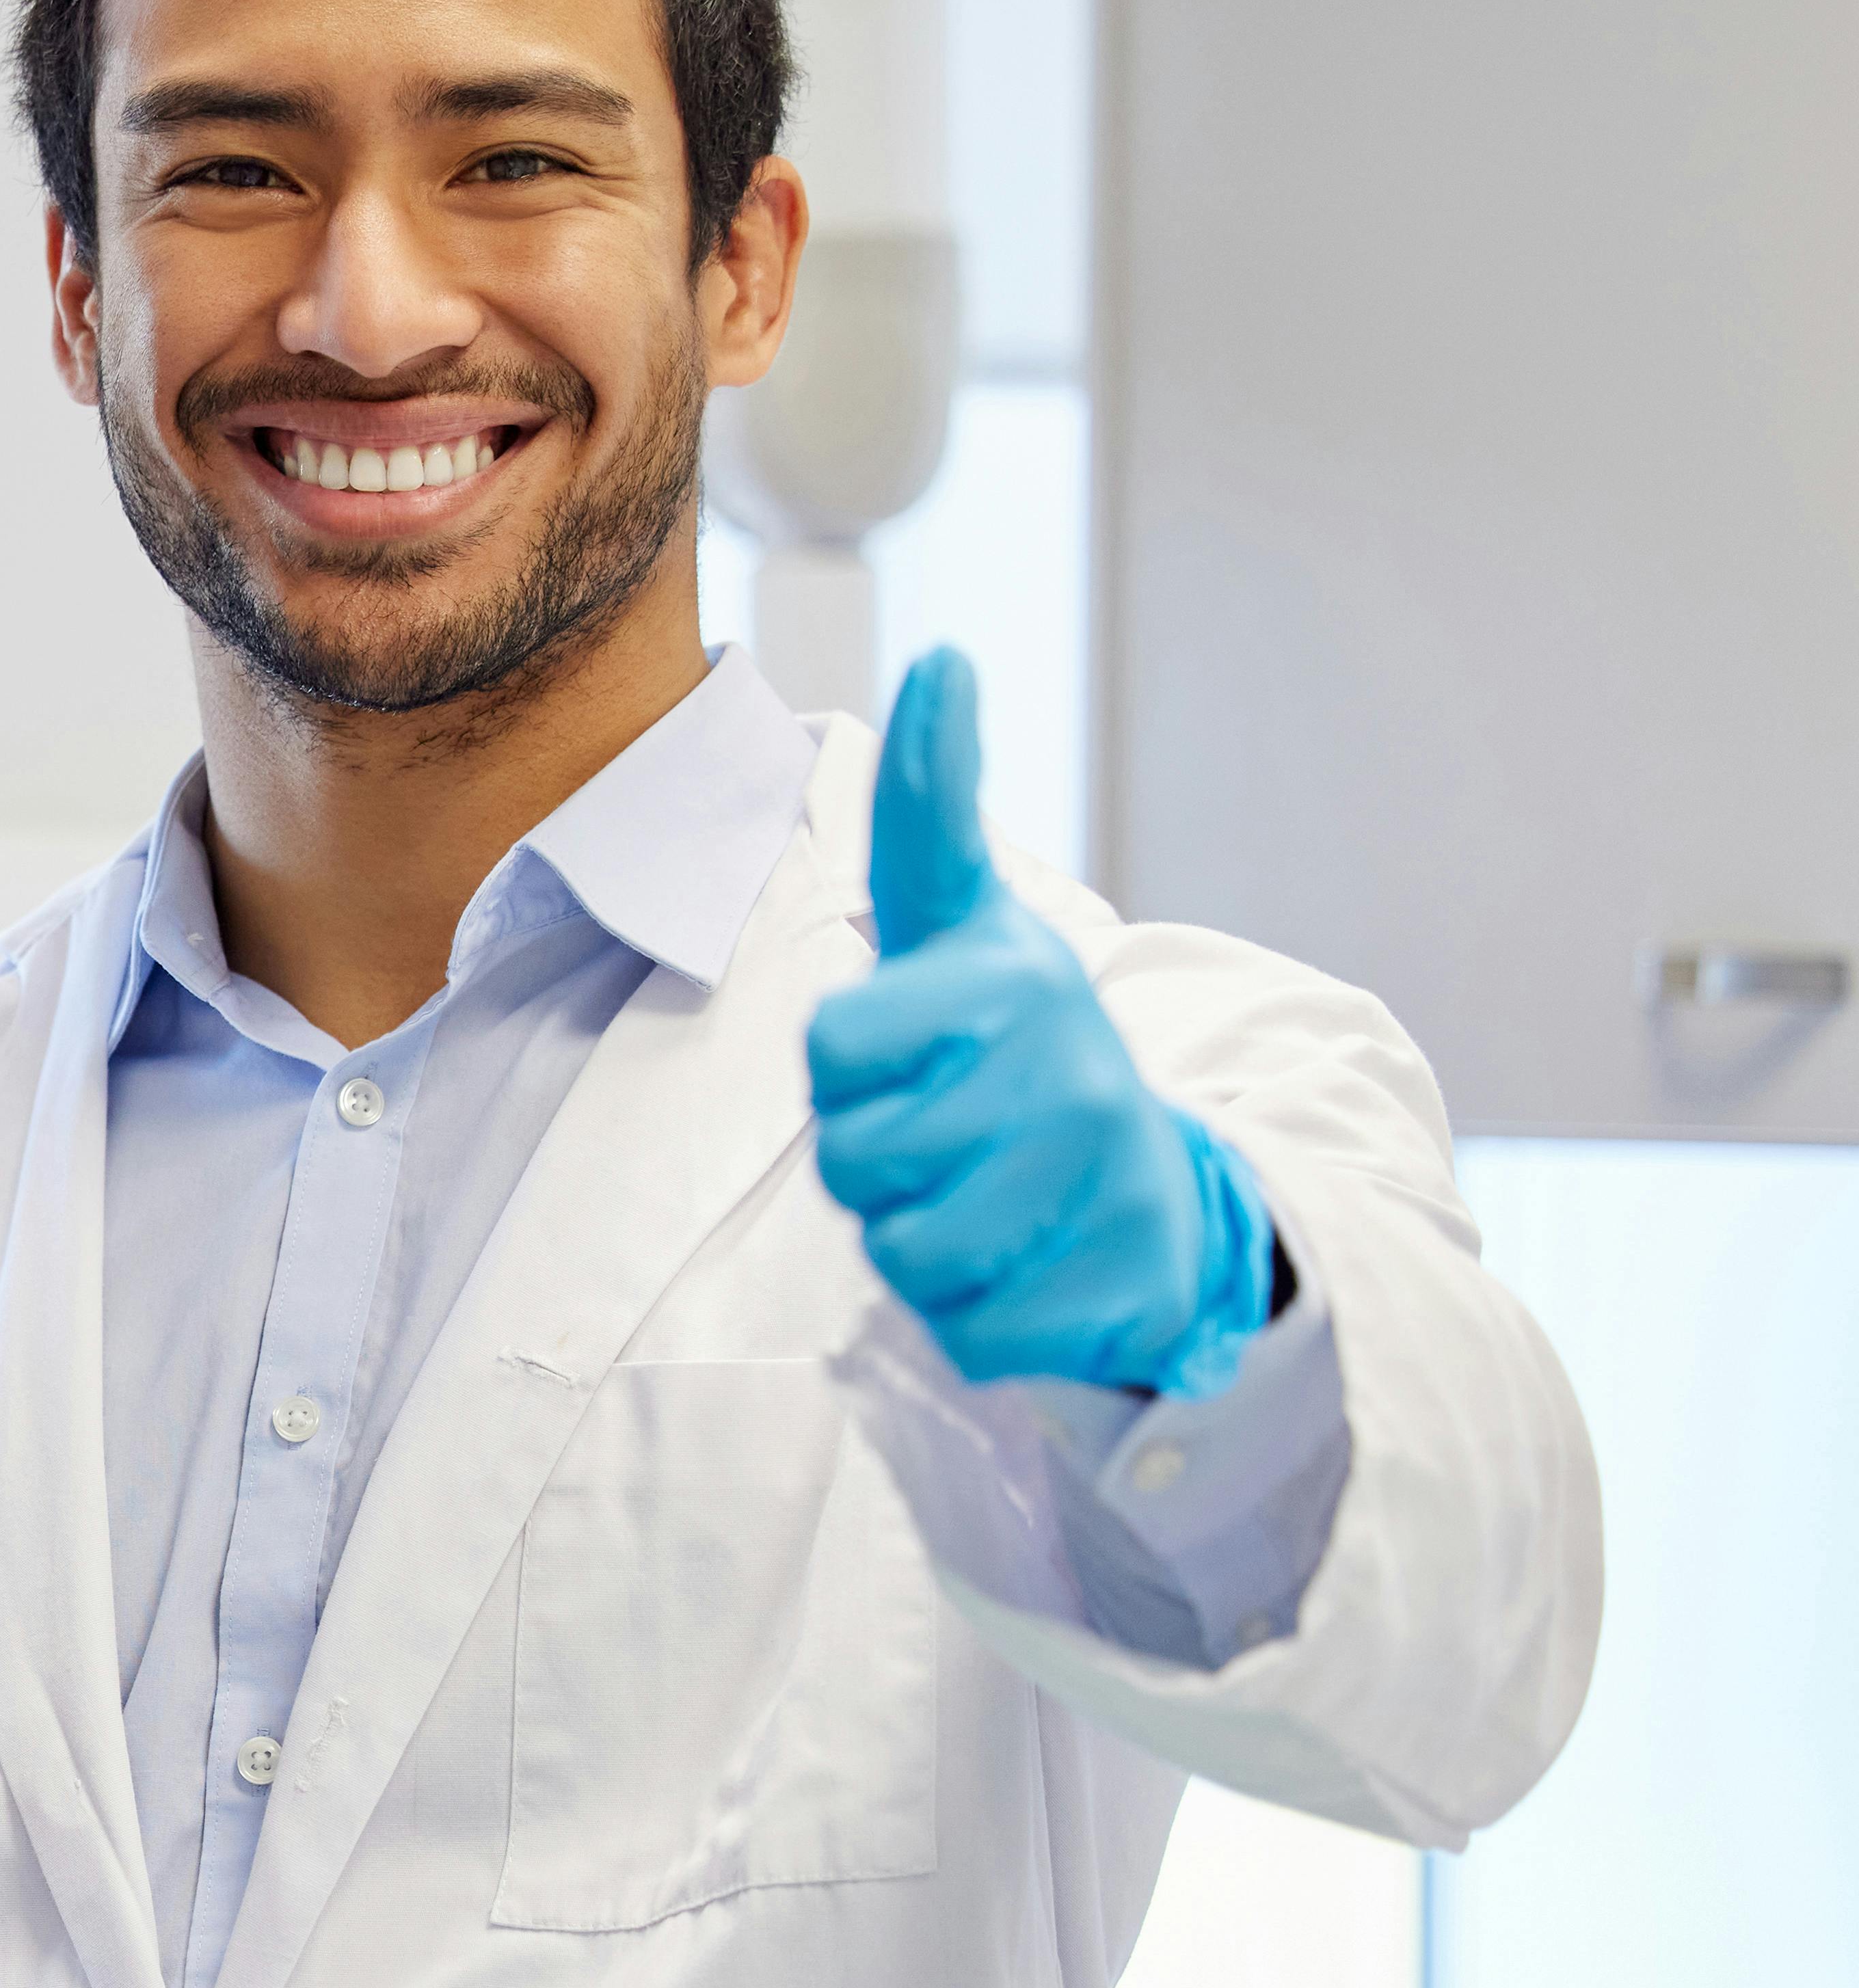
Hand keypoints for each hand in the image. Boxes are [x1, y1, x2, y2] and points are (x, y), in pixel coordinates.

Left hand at [806, 649, 1272, 1397]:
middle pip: (856, 1160)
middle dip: (879, 1161)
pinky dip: (976, 1316)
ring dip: (920, 1240)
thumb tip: (943, 658)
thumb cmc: (1018, 1044)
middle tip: (952, 1136)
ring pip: (903, 1252)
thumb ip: (928, 801)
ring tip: (987, 1197)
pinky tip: (1029, 1265)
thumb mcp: (962, 916)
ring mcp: (1102, 1186)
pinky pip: (965, 1329)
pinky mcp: (1116, 1295)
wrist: (1157, 1188)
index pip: (831, 1050)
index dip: (848, 1066)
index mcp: (1011, 982)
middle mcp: (1068, 1075)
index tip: (910, 1047)